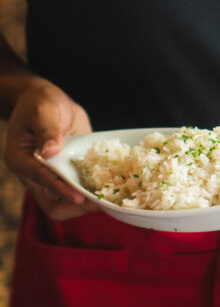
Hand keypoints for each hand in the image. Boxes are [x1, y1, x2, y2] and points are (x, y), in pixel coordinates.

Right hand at [4, 80, 97, 219]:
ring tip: (110, 197)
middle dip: (75, 205)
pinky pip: (79, 190)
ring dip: (87, 202)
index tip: (79, 196)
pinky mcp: (67, 173)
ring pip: (67, 202)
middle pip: (52, 204)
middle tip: (100, 201)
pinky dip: (93, 191)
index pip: (40, 180)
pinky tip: (112, 188)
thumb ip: (47, 129)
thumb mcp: (43, 109)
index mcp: (21, 159)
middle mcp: (34, 174)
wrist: (46, 100)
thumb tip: (50, 151)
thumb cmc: (40, 102)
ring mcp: (52, 176)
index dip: (60, 189)